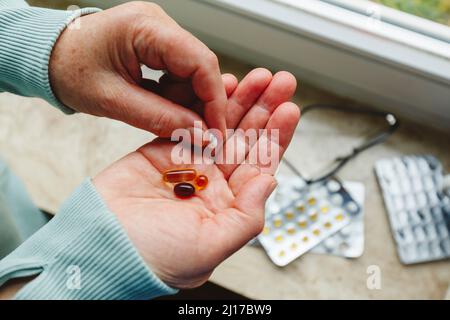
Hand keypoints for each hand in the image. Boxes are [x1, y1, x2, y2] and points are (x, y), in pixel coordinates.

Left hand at [49, 1, 226, 135]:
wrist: (48, 56)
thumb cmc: (70, 71)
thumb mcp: (113, 101)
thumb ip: (160, 119)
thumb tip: (201, 135)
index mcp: (146, 27)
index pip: (200, 62)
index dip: (214, 100)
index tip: (215, 133)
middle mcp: (160, 23)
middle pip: (201, 67)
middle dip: (200, 104)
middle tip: (194, 135)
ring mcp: (160, 32)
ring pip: (193, 73)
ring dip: (186, 101)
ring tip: (162, 116)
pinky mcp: (158, 44)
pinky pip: (181, 73)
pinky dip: (176, 95)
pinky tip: (159, 105)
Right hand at [93, 69, 298, 288]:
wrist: (101, 244)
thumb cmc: (152, 257)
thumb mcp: (210, 247)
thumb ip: (246, 216)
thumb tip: (269, 182)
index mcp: (227, 205)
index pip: (259, 165)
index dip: (276, 137)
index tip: (288, 110)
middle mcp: (211, 183)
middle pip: (245, 140)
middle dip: (264, 111)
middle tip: (281, 83)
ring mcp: (187, 164)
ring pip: (220, 125)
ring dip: (239, 101)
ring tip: (258, 77)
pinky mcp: (162, 150)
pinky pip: (188, 120)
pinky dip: (203, 103)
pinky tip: (221, 85)